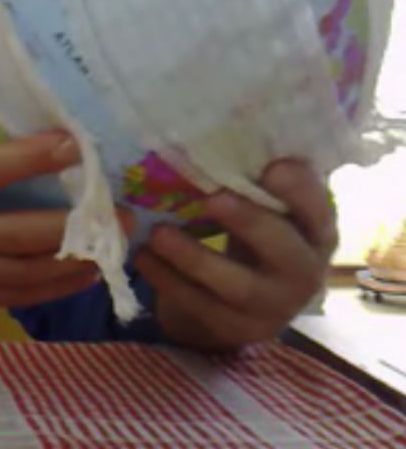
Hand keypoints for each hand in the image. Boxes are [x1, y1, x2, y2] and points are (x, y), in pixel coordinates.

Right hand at [0, 51, 99, 312]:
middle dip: (75, 225)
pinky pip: (16, 296)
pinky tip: (86, 273)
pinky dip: (55, 287)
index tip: (76, 143)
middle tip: (119, 207)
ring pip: (27, 273)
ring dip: (76, 260)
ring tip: (115, 242)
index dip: (32, 159)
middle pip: (21, 234)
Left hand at [134, 161, 337, 351]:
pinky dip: (167, 280)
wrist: (239, 304)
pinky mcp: (234, 327)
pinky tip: (142, 257)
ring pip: (236, 285)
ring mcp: (271, 307)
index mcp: (315, 231)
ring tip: (159, 233)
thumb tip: (210, 135)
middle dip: (249, 222)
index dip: (300, 189)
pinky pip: (199, 305)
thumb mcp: (262, 209)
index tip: (273, 167)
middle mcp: (303, 271)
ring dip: (194, 257)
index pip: (319, 208)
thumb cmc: (252, 236)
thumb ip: (250, 181)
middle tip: (213, 197)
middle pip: (284, 249)